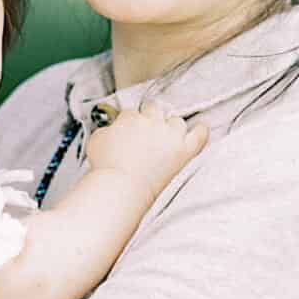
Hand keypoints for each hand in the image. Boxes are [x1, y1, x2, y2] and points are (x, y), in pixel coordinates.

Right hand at [88, 106, 208, 185]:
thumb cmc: (107, 168)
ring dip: (172, 127)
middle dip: (151, 120)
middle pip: (155, 111)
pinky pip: (200, 135)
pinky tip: (202, 129)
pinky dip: (202, 130)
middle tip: (148, 136)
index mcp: (131, 118)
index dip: (132, 123)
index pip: (133, 113)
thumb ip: (107, 129)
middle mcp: (152, 122)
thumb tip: (113, 129)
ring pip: (176, 121)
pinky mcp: (184, 151)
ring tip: (167, 139)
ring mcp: (171, 136)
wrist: (123, 187)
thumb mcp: (96, 141)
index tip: (132, 134)